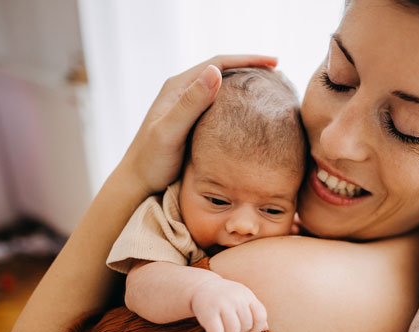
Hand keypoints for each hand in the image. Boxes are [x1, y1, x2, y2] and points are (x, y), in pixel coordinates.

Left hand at [117, 55, 277, 194]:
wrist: (138, 184)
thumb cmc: (151, 161)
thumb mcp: (170, 131)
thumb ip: (191, 103)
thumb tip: (216, 72)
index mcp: (178, 87)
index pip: (218, 63)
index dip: (249, 59)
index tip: (275, 62)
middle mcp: (183, 92)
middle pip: (223, 72)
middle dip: (252, 69)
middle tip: (280, 75)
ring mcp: (188, 108)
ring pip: (224, 89)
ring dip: (247, 86)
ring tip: (272, 90)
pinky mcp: (193, 124)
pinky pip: (222, 107)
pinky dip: (240, 105)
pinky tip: (254, 116)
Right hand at [190, 276, 268, 331]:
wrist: (202, 286)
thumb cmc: (226, 296)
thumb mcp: (242, 298)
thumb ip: (254, 311)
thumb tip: (265, 328)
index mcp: (247, 295)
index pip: (260, 316)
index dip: (257, 327)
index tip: (250, 331)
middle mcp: (236, 299)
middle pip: (246, 324)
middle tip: (232, 329)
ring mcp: (222, 305)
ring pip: (234, 330)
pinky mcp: (208, 313)